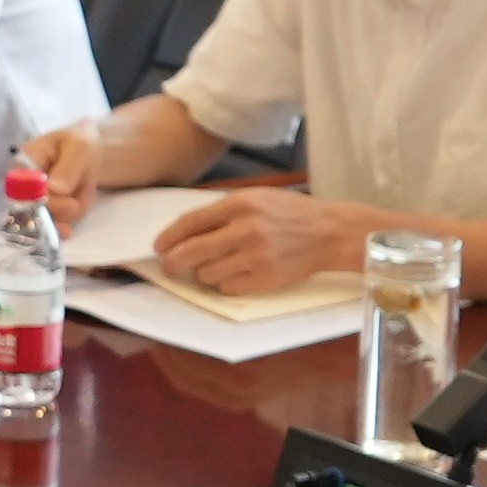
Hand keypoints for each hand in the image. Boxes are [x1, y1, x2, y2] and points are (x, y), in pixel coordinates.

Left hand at [151, 185, 364, 298]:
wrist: (328, 233)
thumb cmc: (289, 213)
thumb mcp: (255, 198)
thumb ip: (221, 212)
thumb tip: (183, 232)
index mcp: (240, 204)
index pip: (190, 223)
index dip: (169, 237)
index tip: (158, 246)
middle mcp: (245, 229)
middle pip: (192, 252)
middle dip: (174, 262)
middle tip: (169, 266)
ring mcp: (255, 256)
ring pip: (207, 274)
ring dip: (205, 272)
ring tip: (218, 265)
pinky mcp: (265, 279)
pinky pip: (227, 288)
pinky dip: (225, 283)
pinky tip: (236, 273)